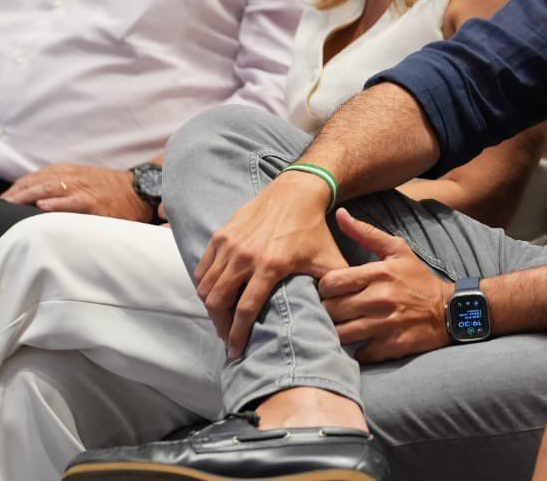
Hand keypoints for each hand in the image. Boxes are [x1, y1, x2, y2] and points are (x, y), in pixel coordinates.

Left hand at [0, 162, 151, 220]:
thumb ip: (58, 185)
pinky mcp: (94, 203)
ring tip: (11, 205)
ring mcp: (83, 189)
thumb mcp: (80, 180)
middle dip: (16, 194)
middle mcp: (71, 177)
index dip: (15, 189)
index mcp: (66, 172)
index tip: (1, 202)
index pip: (33, 178)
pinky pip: (73, 202)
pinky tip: (43, 206)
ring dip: (28, 196)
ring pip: (50, 189)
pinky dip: (57, 203)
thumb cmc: (107, 189)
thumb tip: (31, 199)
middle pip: (36, 182)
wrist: (138, 190)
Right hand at [193, 171, 347, 358]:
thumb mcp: (329, 259)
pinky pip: (203, 268)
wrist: (296, 193)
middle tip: (227, 338)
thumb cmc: (314, 229)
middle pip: (218, 301)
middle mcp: (245, 255)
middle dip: (220, 326)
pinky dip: (205, 286)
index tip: (236, 352)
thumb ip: (337, 287)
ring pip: (206, 286)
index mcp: (271, 265)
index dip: (238, 335)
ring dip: (211, 308)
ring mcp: (230, 244)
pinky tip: (215, 295)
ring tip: (221, 320)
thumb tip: (344, 318)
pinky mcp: (221, 235)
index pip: (245, 310)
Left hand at [317, 208, 451, 362]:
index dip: (325, 288)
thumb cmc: (418, 278)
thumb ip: (365, 232)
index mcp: (378, 273)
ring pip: (341, 334)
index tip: (333, 291)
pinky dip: (358, 350)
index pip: (330, 282)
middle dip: (329, 310)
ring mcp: (386, 324)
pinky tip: (363, 341)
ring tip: (345, 326)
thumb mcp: (397, 250)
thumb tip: (339, 214)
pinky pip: (359, 353)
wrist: (451, 310)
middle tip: (336, 309)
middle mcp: (380, 298)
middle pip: (331, 310)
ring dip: (339, 331)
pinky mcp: (393, 346)